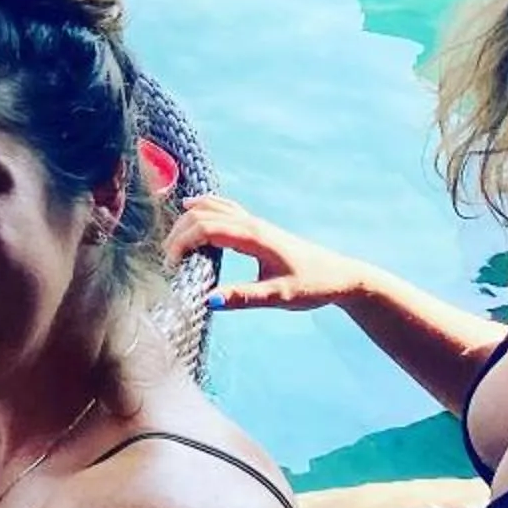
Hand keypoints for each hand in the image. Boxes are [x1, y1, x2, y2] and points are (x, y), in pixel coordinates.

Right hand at [164, 194, 367, 311]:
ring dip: (187, 220)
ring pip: (211, 207)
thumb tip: (208, 300)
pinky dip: (202, 207)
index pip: (206, 227)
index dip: (181, 242)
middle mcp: (252, 224)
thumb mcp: (279, 296)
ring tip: (172, 243)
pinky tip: (191, 209)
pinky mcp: (257, 227)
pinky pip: (223, 208)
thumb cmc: (313, 286)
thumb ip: (244, 298)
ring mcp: (255, 222)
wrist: (340, 275)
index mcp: (254, 237)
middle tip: (167, 261)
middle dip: (178, 233)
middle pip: (202, 214)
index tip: (170, 267)